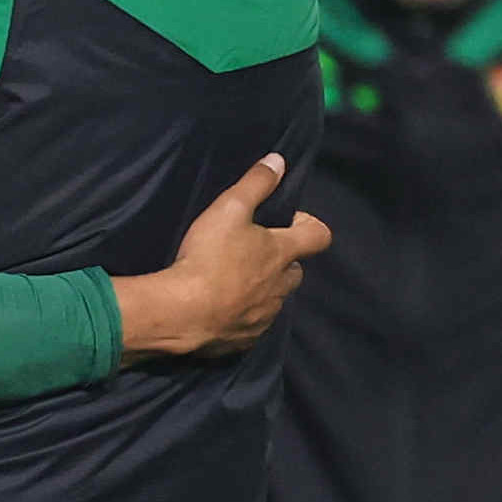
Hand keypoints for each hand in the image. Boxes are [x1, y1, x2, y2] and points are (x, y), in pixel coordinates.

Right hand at [110, 152, 323, 359]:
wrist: (181, 313)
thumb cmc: (208, 257)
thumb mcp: (228, 209)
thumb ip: (255, 184)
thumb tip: (278, 161)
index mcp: (282, 253)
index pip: (319, 236)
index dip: (309, 226)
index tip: (286, 223)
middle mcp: (281, 287)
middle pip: (296, 271)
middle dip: (281, 261)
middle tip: (251, 253)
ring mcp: (266, 316)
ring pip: (274, 299)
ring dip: (262, 289)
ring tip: (230, 282)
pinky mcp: (245, 340)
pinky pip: (253, 325)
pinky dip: (243, 315)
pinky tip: (220, 308)